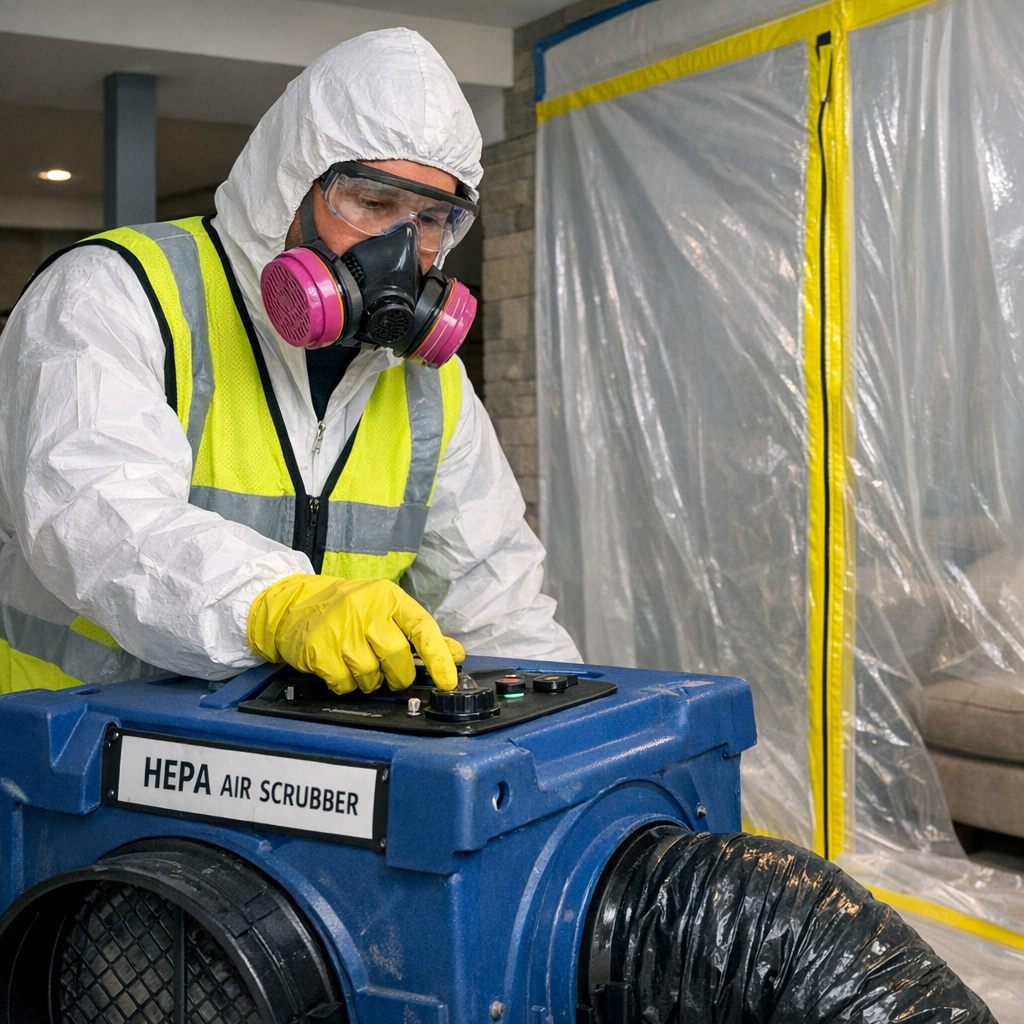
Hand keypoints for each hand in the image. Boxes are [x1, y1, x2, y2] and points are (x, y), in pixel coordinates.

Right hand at [248, 574, 463, 693]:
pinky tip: (339, 669)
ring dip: (370, 681)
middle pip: (396, 656)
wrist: (294, 604)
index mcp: (388, 597)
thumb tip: (455, 653)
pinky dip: (346, 685)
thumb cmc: (346, 609)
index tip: (448, 680)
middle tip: (391, 674)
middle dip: (398, 676)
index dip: (439, 657)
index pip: (421, 627)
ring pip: (370, 674)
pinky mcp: (318, 649)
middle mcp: (365, 609)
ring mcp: (340, 628)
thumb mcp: (385, 611)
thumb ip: (420, 633)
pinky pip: (344, 683)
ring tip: (359, 667)